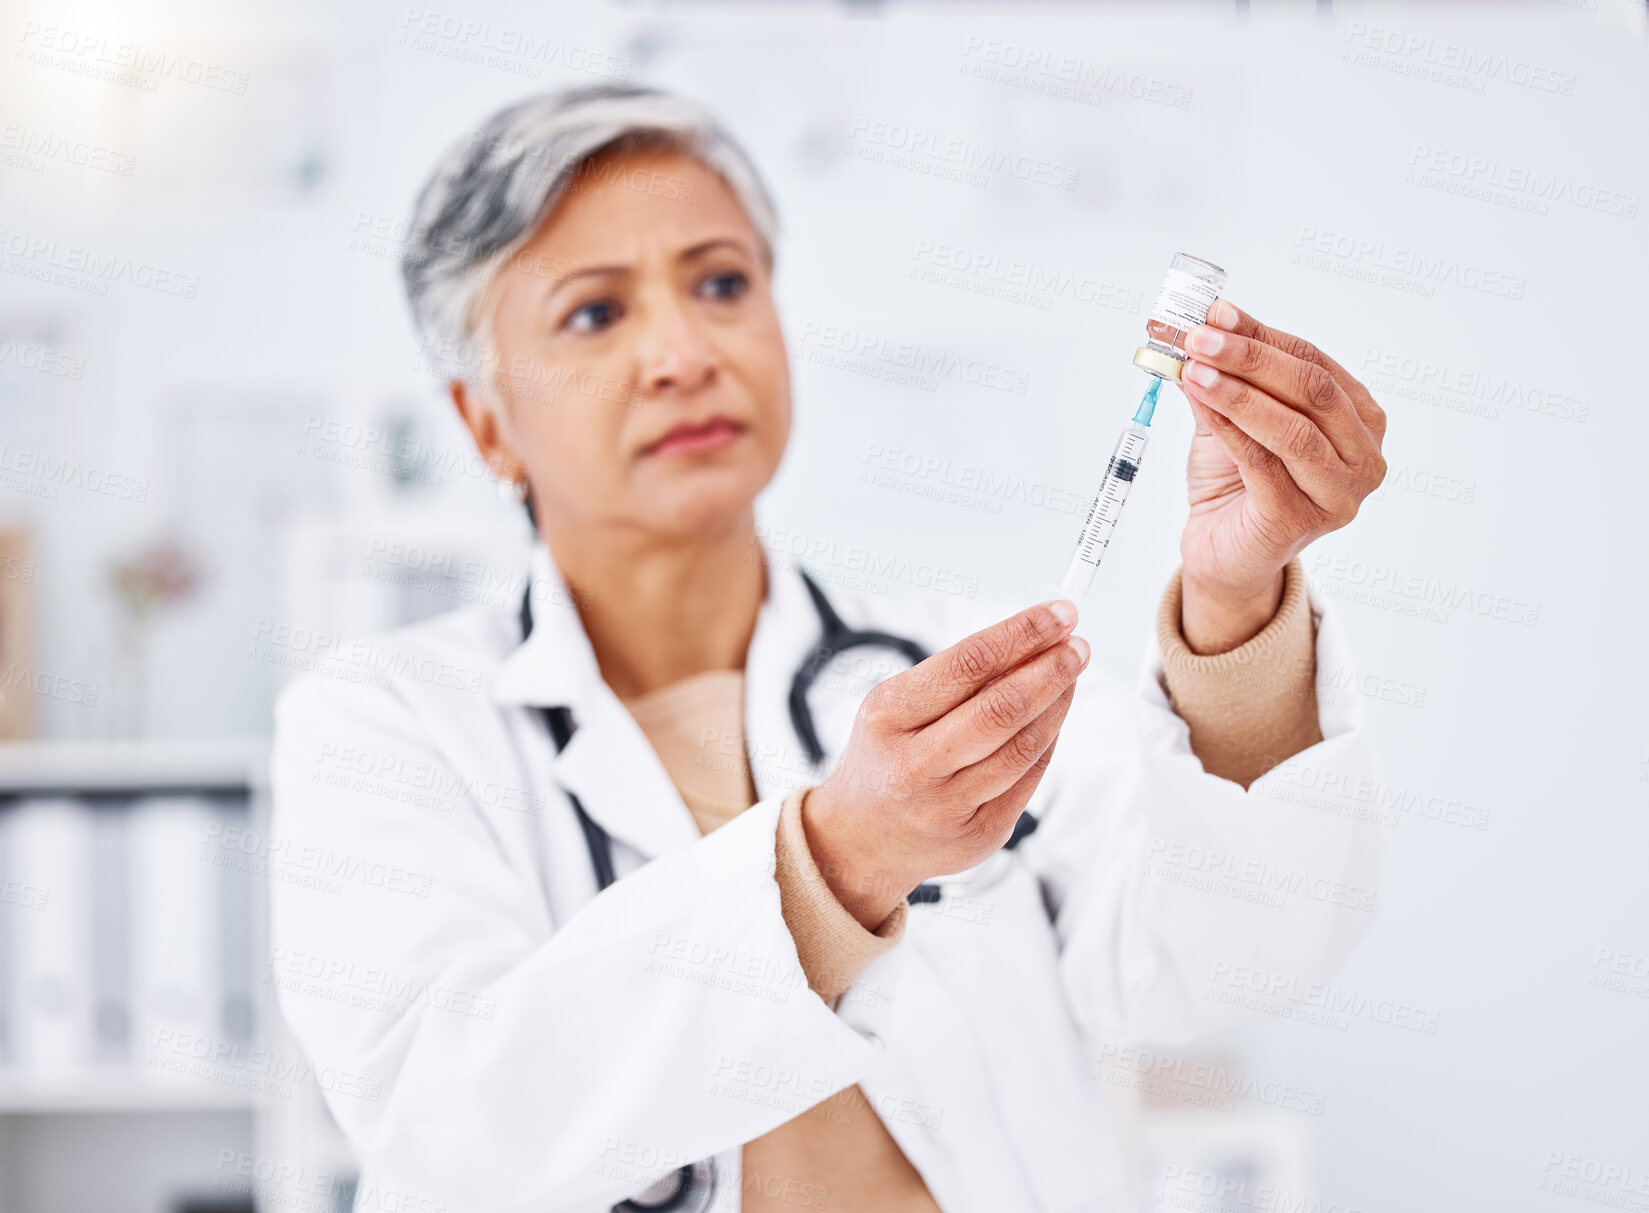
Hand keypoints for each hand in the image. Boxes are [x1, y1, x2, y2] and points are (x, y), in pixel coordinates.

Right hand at [801, 601, 1088, 929]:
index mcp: (887, 717)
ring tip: (1072, 674)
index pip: (968, 663)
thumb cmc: (886, 756)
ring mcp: (946, 807)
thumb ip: (957, 677)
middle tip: (1078, 644)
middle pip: (1001, 708)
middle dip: (1051, 669)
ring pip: (1023, 747)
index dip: (1022, 634)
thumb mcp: (895, 707)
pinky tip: (1055, 717)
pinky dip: (1047, 742)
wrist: (859, 840)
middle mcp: (914, 765)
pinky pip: (1028, 781)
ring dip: (1058, 704)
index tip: (1060, 613)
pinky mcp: (977, 836)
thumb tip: (1037, 639)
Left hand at [1176, 299, 1387, 653]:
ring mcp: (1338, 496)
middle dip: (1252, 358)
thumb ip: (1227, 374)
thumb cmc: (1236, 482)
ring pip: (1293, 429)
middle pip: (1313, 391)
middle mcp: (1364, 460)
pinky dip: (1230, 428)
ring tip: (1194, 367)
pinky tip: (1201, 402)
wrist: (1220, 550)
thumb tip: (1203, 324)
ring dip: (1239, 392)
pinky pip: (1263, 464)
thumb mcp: (1233, 417)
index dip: (1264, 335)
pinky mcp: (1300, 521)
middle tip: (1201, 337)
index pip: (1316, 363)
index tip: (1216, 313)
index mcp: (1363, 423)